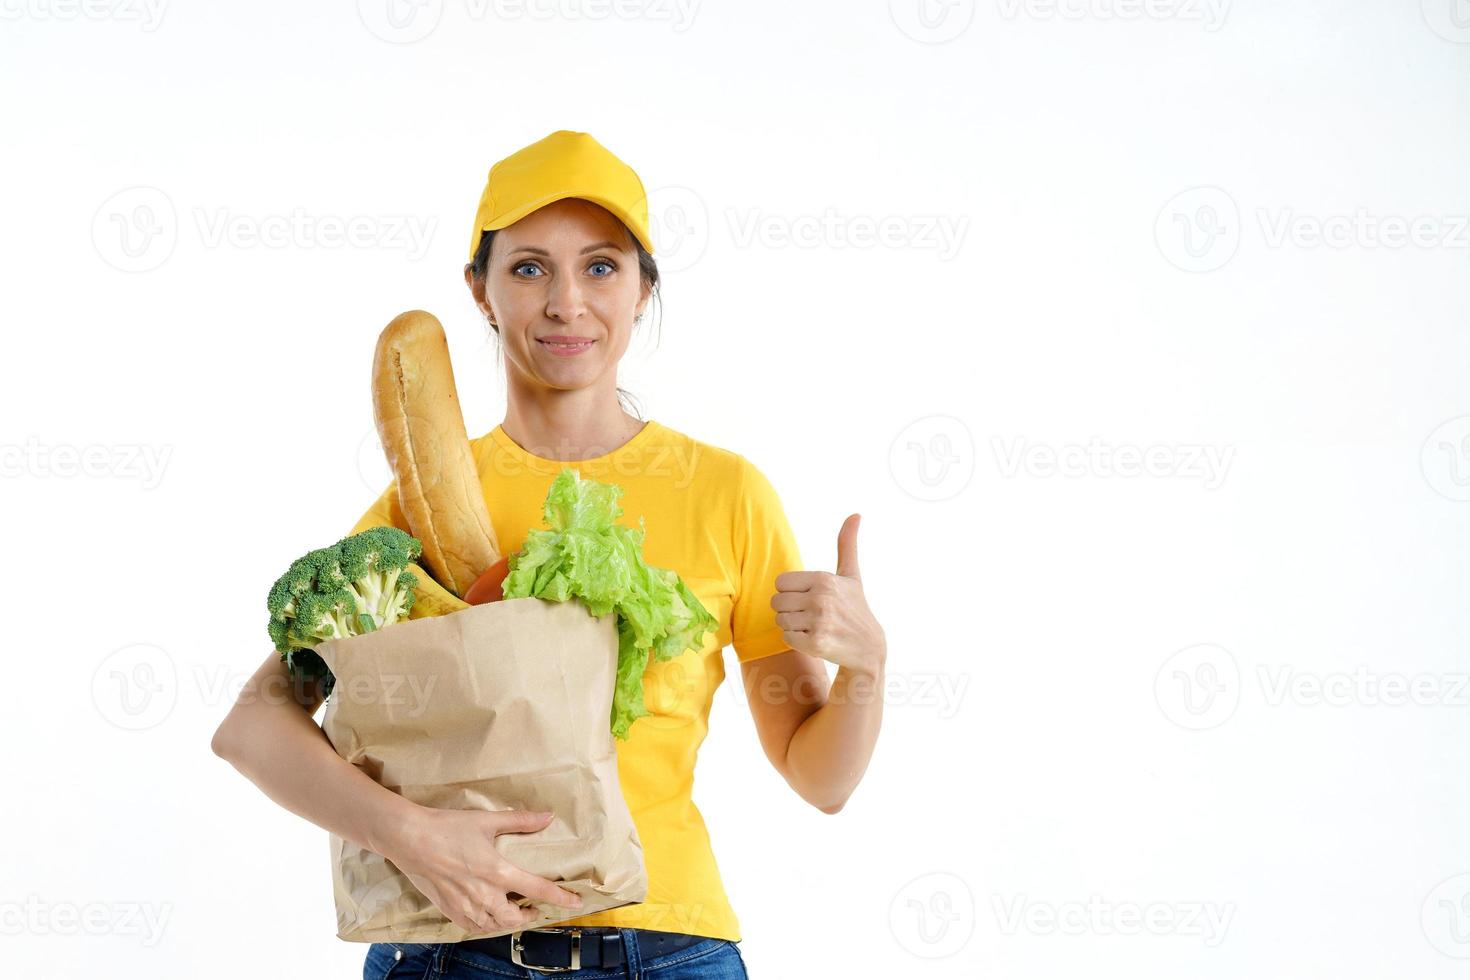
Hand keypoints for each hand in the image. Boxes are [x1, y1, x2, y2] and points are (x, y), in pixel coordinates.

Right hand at [379, 805, 582, 933]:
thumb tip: (547, 816)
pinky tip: (487, 916)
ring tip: (512, 912)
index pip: (537, 889)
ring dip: (507, 922)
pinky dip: (485, 925)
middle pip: (515, 917)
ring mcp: (465, 905)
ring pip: (494, 925)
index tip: (575, 904)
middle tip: (533, 908)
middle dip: (528, 915)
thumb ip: (521, 821)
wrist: (409, 839)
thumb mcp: (487, 820)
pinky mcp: (449, 910)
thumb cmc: (448, 828)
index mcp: (497, 872)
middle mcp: (483, 894)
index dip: (560, 899)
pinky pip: (473, 927)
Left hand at [772, 514, 886, 675]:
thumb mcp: (851, 575)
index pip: (780, 582)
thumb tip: (856, 514)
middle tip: (808, 614)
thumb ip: (847, 544)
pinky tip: (814, 639)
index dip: (790, 591)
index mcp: (823, 579)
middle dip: (788, 609)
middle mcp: (820, 598)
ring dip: (791, 626)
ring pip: (780, 620)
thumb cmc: (855, 607)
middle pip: (776, 602)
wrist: (868, 647)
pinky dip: (796, 640)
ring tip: (812, 626)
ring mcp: (818, 622)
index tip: (807, 597)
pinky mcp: (815, 643)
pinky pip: (786, 638)